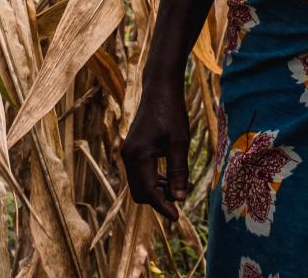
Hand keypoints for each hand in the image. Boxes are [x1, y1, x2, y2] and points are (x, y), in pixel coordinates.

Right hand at [121, 81, 190, 220]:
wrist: (159, 89)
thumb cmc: (171, 112)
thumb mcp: (179, 143)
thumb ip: (178, 172)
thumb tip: (180, 198)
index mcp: (137, 156)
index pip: (149, 192)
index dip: (163, 207)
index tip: (177, 218)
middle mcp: (127, 156)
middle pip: (140, 193)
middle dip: (158, 201)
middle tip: (180, 200)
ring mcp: (127, 153)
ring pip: (139, 185)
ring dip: (156, 191)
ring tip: (178, 187)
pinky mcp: (131, 150)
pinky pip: (139, 174)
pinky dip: (153, 181)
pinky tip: (169, 177)